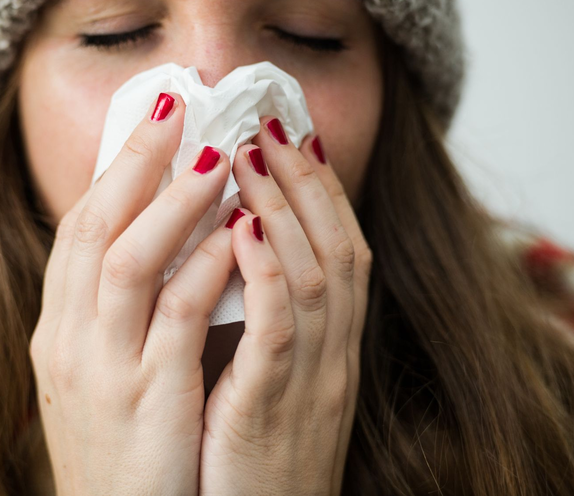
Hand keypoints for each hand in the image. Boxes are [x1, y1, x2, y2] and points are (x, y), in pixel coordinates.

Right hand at [29, 91, 241, 495]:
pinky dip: (205, 266)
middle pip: (93, 226)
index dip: (114, 167)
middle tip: (174, 102)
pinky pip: (176, 317)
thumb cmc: (120, 447)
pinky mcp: (147, 400)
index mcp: (58, 329)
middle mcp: (67, 340)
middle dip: (133, 159)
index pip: (78, 229)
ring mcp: (102, 370)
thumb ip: (120, 310)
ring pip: (128, 260)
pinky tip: (237, 231)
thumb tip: (162, 241)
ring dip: (172, 201)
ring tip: (214, 154)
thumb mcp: (101, 372)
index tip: (150, 119)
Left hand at [199, 116, 372, 495]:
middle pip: (337, 245)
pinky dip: (266, 272)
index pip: (339, 248)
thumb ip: (265, 318)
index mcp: (329, 345)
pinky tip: (243, 227)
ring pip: (316, 274)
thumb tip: (234, 251)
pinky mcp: (274, 407)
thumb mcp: (269, 378)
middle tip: (274, 121)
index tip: (292, 135)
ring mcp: (312, 379)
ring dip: (285, 207)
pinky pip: (280, 329)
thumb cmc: (251, 452)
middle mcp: (333, 354)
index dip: (320, 188)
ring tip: (250, 152)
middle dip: (305, 179)